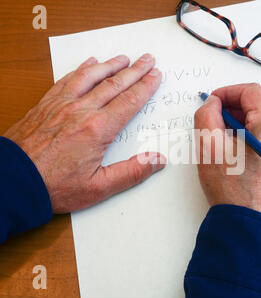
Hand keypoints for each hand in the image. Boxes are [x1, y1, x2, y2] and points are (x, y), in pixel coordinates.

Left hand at [3, 54, 165, 212]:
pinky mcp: (46, 105)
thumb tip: (157, 160)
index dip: (145, 87)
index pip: (129, 102)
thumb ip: (131, 172)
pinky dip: (80, 69)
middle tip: (147, 59)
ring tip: (123, 58)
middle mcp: (81, 110)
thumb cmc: (54, 186)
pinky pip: (66, 80)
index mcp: (97, 129)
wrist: (13, 181)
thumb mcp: (99, 187)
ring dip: (110, 65)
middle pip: (114, 84)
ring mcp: (61, 104)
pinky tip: (88, 63)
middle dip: (134, 70)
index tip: (155, 76)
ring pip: (91, 77)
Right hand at [194, 84, 260, 224]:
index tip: (213, 101)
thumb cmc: (231, 189)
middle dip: (234, 111)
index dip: (227, 91)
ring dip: (245, 126)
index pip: (250, 91)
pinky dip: (257, 140)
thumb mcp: (209, 147)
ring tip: (227, 143)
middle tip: (215, 123)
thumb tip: (213, 103)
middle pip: (259, 108)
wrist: (252, 227)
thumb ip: (207, 114)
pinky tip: (242, 156)